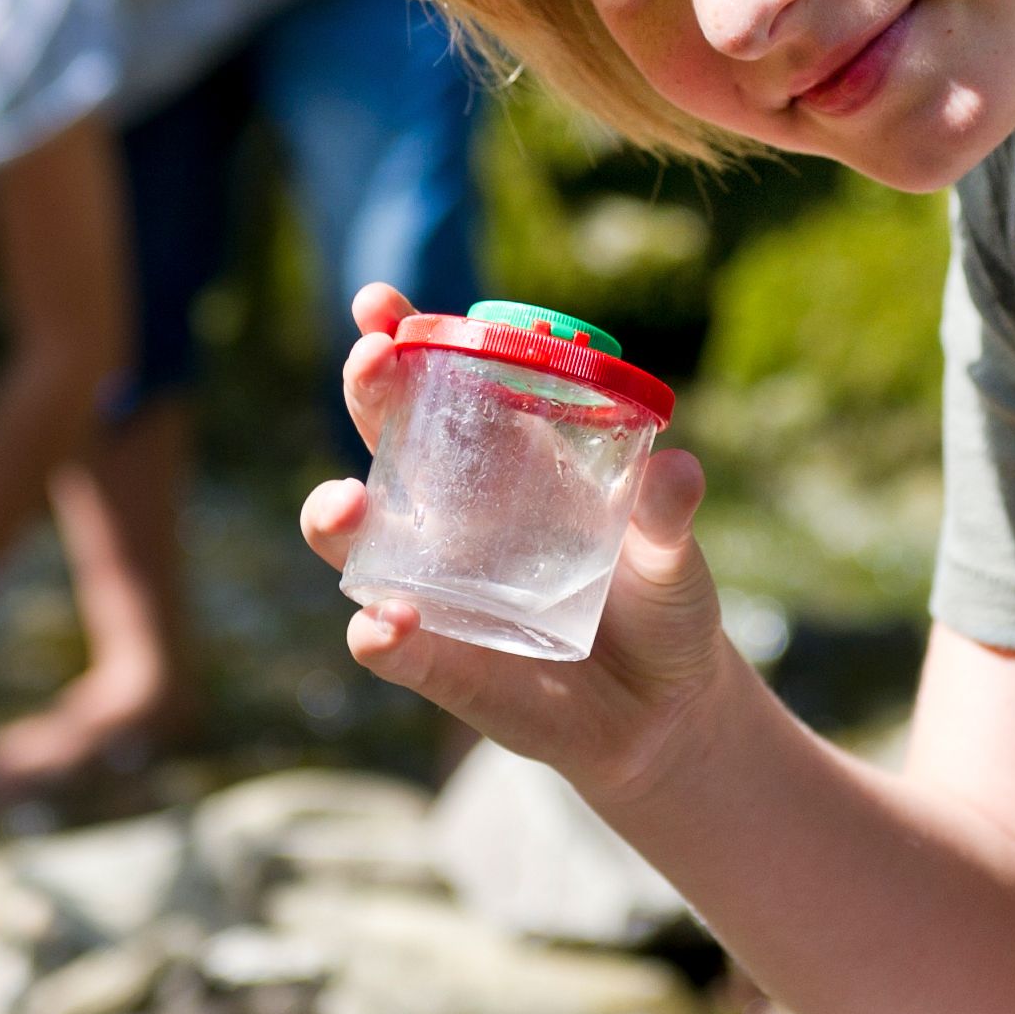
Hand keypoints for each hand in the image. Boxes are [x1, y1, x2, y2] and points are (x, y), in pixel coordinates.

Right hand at [300, 283, 744, 802]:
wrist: (666, 709)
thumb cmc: (663, 605)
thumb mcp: (674, 551)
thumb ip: (668, 513)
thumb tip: (679, 469)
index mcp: (504, 465)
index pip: (438, 386)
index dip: (401, 339)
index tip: (379, 304)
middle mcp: (454, 520)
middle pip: (384, 444)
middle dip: (367, 396)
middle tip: (374, 361)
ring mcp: (437, 589)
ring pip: (357, 545)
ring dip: (335, 520)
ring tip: (346, 504)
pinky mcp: (441, 664)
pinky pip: (391, 646)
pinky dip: (381, 634)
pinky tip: (390, 622)